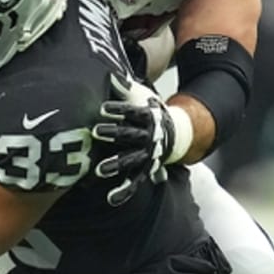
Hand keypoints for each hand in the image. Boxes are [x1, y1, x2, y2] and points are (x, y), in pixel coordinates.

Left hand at [93, 75, 186, 206]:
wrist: (177, 133)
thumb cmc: (150, 112)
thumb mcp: (141, 96)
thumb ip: (124, 87)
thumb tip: (109, 74)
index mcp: (145, 118)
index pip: (131, 112)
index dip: (118, 110)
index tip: (103, 108)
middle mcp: (146, 137)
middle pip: (128, 135)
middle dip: (113, 134)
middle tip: (96, 131)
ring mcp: (145, 155)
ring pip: (130, 160)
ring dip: (116, 164)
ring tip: (100, 170)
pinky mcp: (143, 170)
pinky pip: (133, 183)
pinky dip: (124, 191)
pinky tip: (112, 199)